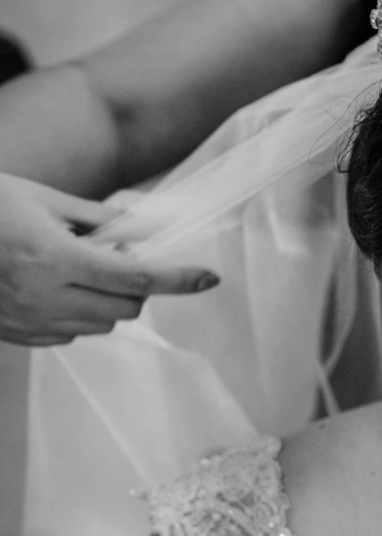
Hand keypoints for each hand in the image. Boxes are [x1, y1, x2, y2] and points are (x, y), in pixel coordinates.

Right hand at [0, 173, 218, 345]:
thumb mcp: (45, 200)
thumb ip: (104, 218)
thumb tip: (155, 224)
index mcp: (53, 256)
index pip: (136, 277)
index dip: (178, 278)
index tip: (209, 277)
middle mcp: (44, 294)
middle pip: (127, 309)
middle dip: (136, 288)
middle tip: (116, 258)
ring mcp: (29, 320)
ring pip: (101, 326)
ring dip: (108, 301)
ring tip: (77, 268)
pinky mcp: (17, 335)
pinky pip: (71, 335)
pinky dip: (79, 314)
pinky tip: (55, 287)